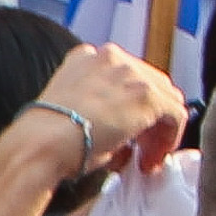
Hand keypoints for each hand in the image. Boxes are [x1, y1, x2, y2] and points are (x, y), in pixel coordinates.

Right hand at [16, 44, 187, 185]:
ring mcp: (131, 73)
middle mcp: (111, 57)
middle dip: (149, 117)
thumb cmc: (46, 139)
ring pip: (165, 98)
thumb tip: (126, 135)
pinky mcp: (147, 95)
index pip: (127, 77)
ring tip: (145, 158)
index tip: (127, 132)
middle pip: (150, 84)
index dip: (132, 107)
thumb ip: (102, 108)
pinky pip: (175, 115)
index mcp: (88, 58)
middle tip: (141, 148)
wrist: (40, 144)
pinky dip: (169, 138)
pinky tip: (151, 158)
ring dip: (158, 130)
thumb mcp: (72, 110)